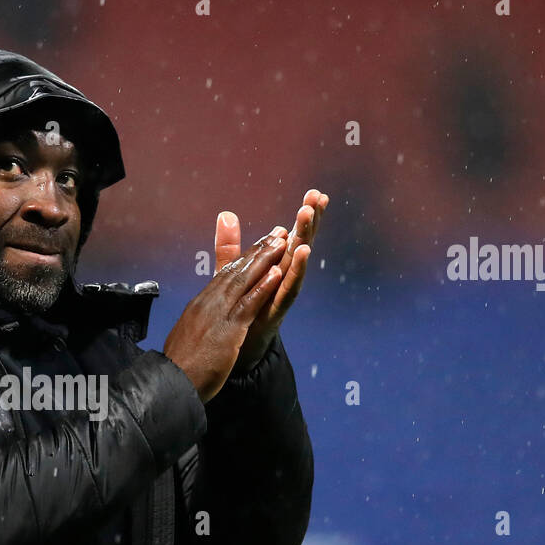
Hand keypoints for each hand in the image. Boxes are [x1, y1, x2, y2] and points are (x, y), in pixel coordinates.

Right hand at [162, 220, 288, 402]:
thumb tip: (198, 321)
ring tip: (281, 242)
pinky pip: (248, 304)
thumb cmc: (180, 366)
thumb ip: (198, 325)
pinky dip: (262, 286)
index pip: (225, 276)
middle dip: (257, 250)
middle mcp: (207, 303)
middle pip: (235, 271)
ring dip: (264, 260)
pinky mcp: (227, 330)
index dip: (244, 258)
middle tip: (276, 232)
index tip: (259, 244)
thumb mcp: (188, 337)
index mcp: (200, 305)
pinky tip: (276, 273)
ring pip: (243, 280)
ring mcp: (217, 315)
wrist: (172, 382)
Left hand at [229, 189, 327, 374]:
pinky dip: (296, 270)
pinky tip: (303, 251)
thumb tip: (226, 214)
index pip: (293, 236)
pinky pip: (289, 287)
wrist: (235, 351)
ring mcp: (282, 294)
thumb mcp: (232, 273)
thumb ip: (230, 246)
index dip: (304, 216)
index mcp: (276, 268)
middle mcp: (283, 278)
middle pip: (300, 244)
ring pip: (297, 262)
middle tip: (318, 196)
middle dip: (310, 221)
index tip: (315, 193)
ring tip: (308, 214)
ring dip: (303, 237)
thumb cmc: (239, 312)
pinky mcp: (276, 309)